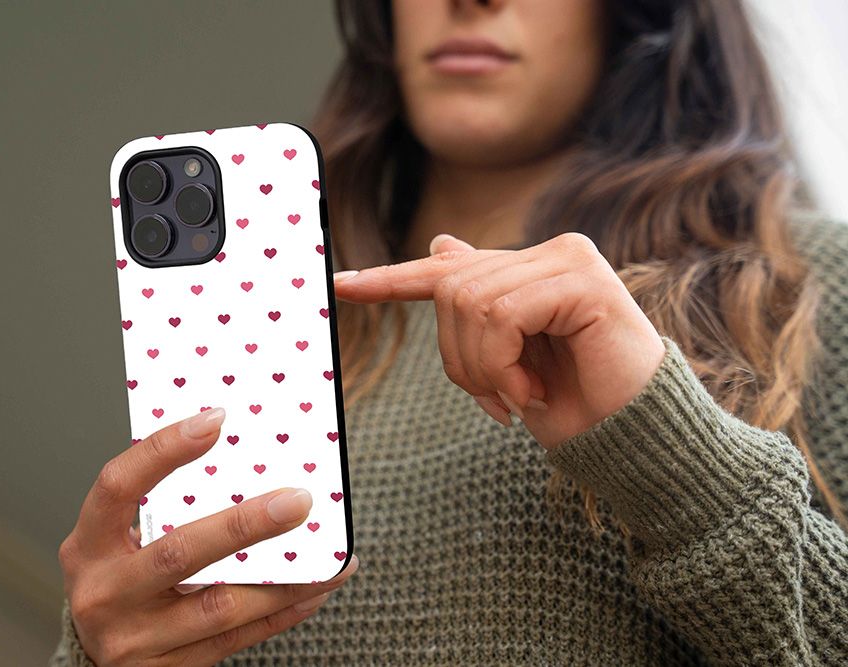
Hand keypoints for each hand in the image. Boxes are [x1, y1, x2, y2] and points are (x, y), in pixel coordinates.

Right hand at [59, 407, 359, 665]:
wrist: (102, 654)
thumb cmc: (121, 577)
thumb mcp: (120, 540)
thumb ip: (164, 506)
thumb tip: (244, 454)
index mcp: (89, 544)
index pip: (119, 486)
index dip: (164, 450)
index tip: (216, 419)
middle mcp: (105, 592)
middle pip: (180, 553)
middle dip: (245, 525)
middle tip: (298, 500)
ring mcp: (134, 639)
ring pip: (219, 607)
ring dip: (283, 579)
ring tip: (330, 555)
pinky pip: (236, 639)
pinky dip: (281, 612)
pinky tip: (314, 589)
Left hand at [333, 232, 665, 448]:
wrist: (632, 439)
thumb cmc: (572, 403)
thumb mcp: (507, 358)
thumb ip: (478, 305)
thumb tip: (440, 243)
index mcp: (526, 270)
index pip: (445, 269)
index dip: (388, 279)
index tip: (338, 285)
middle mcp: (548, 252)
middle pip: (450, 290)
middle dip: (459, 359)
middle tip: (495, 400)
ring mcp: (569, 259)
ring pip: (471, 302)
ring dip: (483, 368)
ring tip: (519, 396)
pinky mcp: (584, 279)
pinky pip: (502, 315)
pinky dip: (502, 364)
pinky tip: (531, 390)